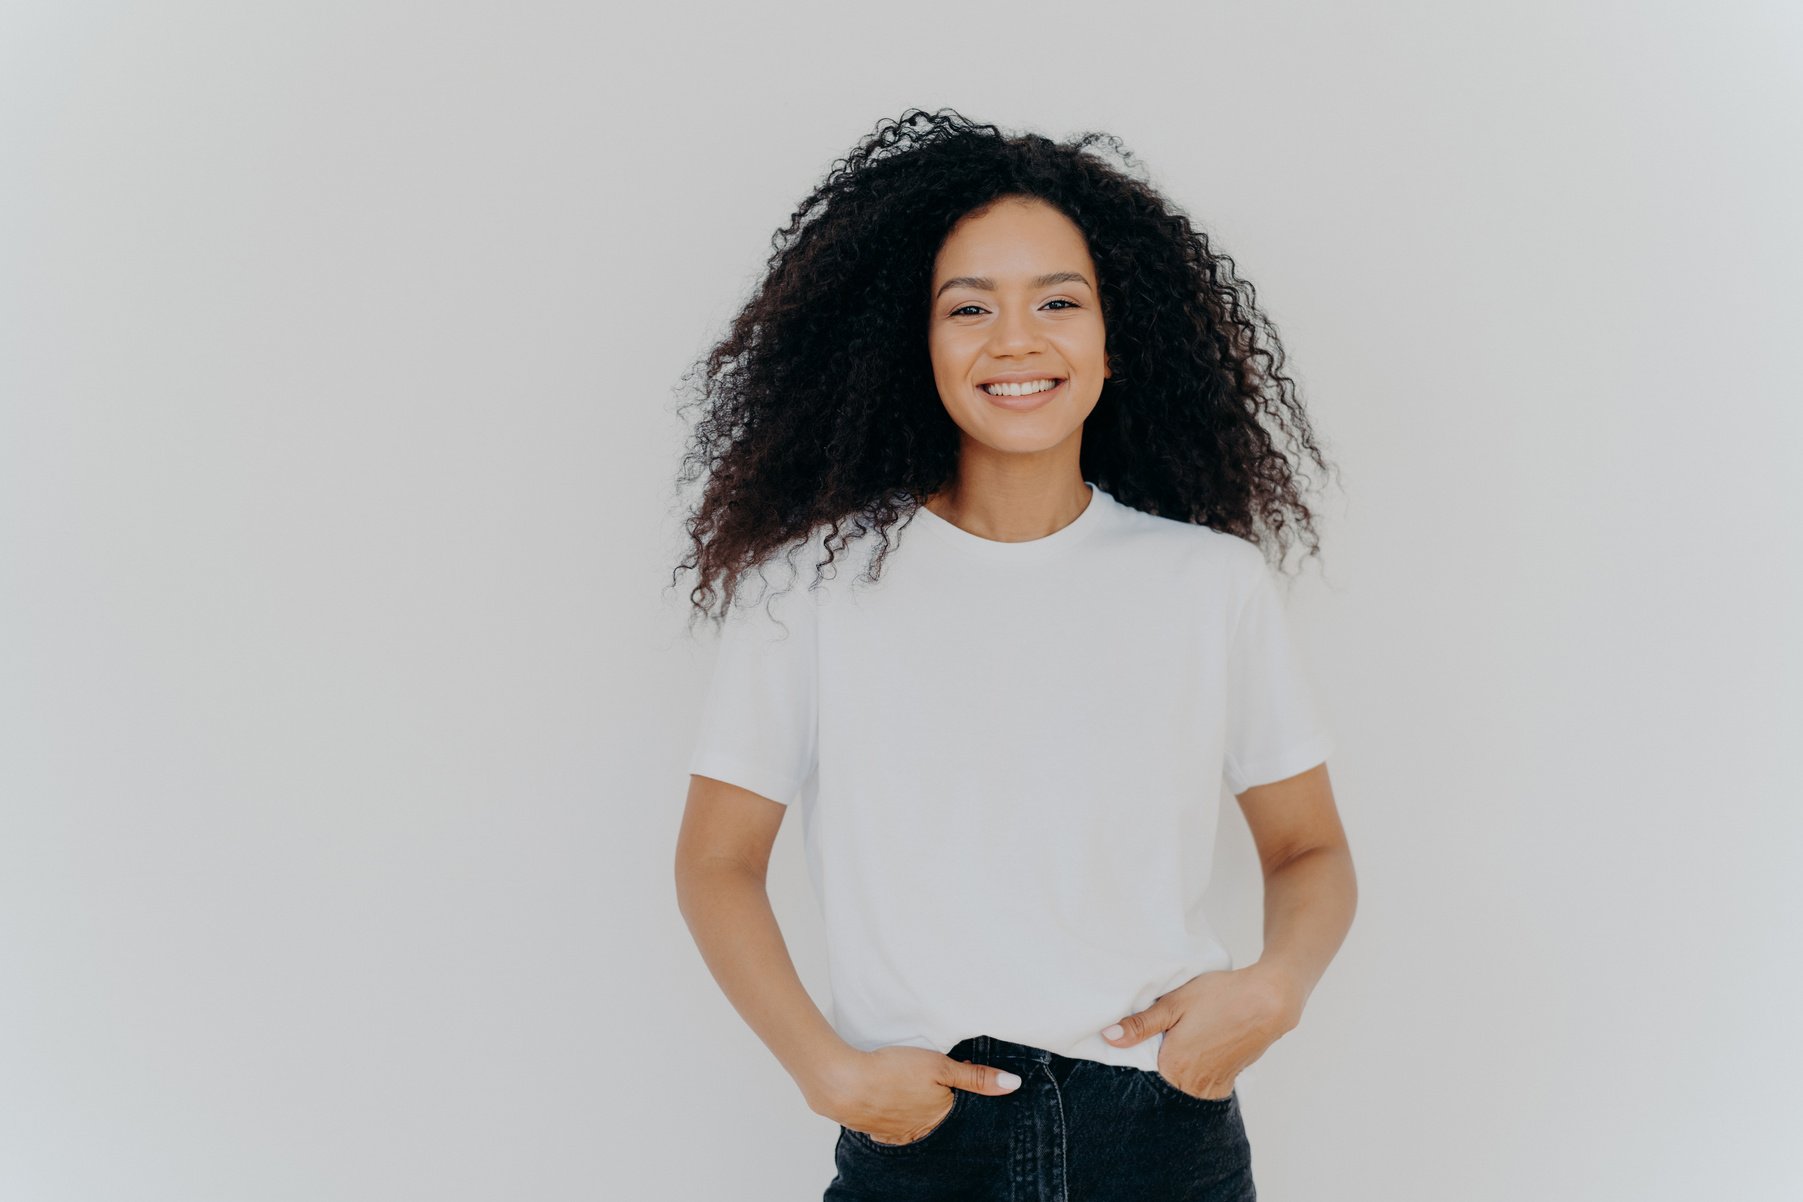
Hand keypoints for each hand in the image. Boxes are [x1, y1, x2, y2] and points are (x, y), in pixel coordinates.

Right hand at [813, 1045, 1021, 1145]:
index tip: (951, 1068)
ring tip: (907, 1084)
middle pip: (938, 1115)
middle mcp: (920, 1132)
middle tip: (926, 1073)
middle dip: (938, 1098)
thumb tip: (1014, 1085)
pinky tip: (889, 1098)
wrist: (842, 1083)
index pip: (960, 1106)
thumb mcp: (940, 1066)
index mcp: (939, 1118)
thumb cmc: (892, 1071)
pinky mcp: (874, 1130)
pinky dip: (894, 1112)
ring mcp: (895, 1134)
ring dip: (915, 1104)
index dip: (957, 1085)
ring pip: (915, 1120)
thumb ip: (976, 1077)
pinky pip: (892, 1125)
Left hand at [1100, 965, 1300, 1100]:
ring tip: (1183, 1044)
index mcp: (1173, 1065)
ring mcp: (1212, 1086)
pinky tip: (1198, 1052)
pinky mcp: (1228, 1081)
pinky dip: (1196, 1075)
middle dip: (1158, 1067)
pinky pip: (1203, 1088)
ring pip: (1183, 1087)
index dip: (1139, 1058)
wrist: (1267, 1001)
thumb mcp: (1174, 1003)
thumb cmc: (1220, 996)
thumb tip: (1108, 1037)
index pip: (1143, 1074)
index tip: (1143, 1041)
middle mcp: (1192, 1084)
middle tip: (1164, 1039)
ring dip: (1178, 1072)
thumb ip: (1140, 1025)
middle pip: (1164, 1083)